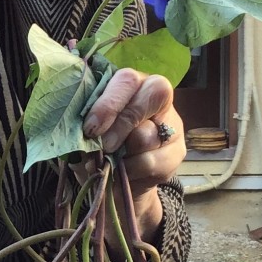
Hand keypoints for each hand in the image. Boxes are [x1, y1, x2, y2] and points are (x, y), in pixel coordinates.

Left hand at [83, 68, 185, 192]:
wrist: (111, 182)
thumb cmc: (94, 147)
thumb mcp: (84, 133)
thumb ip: (85, 126)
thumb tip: (88, 133)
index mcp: (128, 84)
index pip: (127, 80)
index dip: (110, 103)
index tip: (90, 128)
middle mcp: (155, 97)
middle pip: (152, 96)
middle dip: (121, 125)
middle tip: (104, 146)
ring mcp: (171, 124)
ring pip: (150, 135)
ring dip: (124, 153)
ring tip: (110, 162)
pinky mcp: (177, 152)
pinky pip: (154, 162)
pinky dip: (132, 172)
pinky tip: (124, 173)